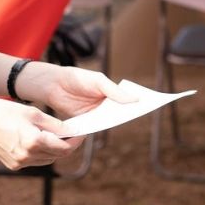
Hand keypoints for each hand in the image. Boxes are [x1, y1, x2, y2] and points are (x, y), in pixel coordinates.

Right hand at [0, 98, 82, 168]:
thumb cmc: (5, 112)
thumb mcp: (34, 114)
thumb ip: (55, 125)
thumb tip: (72, 131)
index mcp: (34, 142)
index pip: (64, 148)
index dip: (76, 142)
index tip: (81, 134)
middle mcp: (27, 156)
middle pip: (57, 156)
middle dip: (67, 146)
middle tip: (71, 134)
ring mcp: (20, 163)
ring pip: (47, 160)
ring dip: (54, 150)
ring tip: (55, 136)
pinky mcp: (14, 165)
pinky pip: (35, 161)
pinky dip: (41, 153)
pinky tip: (39, 141)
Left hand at [14, 63, 132, 117]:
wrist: (53, 85)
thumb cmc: (77, 78)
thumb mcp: (98, 81)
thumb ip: (114, 91)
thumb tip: (134, 99)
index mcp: (111, 94)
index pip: (128, 99)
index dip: (139, 102)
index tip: (150, 102)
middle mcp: (105, 106)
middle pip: (121, 112)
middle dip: (129, 112)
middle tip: (139, 112)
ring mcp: (96, 115)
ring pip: (109, 120)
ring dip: (115, 120)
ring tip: (122, 117)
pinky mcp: (85, 122)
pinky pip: (95, 126)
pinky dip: (100, 126)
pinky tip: (105, 123)